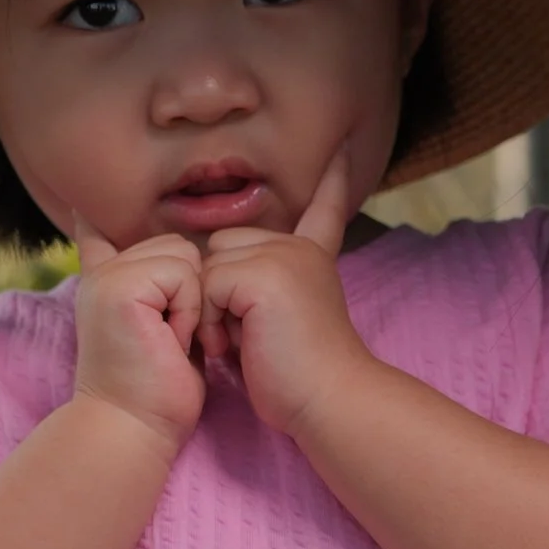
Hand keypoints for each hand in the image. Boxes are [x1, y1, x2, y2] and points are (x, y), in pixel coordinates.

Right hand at [71, 219, 207, 454]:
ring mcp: (108, 277)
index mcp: (107, 284)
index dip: (92, 224)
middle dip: (192, 290)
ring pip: (183, 254)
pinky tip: (171, 339)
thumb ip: (164, 298)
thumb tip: (181, 271)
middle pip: (178, 245)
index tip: (81, 208)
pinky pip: (181, 273)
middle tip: (174, 337)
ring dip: (192, 301)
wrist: (133, 428)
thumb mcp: (165, 334)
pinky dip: (188, 309)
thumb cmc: (157, 395)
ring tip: (172, 338)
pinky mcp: (119, 286)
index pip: (99, 238)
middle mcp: (103, 274)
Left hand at [197, 143, 372, 436]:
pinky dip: (212, 320)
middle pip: (223, 245)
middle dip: (220, 290)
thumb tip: (215, 272)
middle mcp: (299, 249)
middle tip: (247, 336)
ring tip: (244, 342)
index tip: (340, 148)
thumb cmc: (300, 379)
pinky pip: (208, 284)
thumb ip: (259, 288)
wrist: (330, 400)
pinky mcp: (264, 274)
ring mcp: (283, 256)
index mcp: (311, 259)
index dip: (331, 182)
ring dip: (213, 308)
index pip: (322, 210)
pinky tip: (239, 344)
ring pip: (210, 264)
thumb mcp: (281, 320)